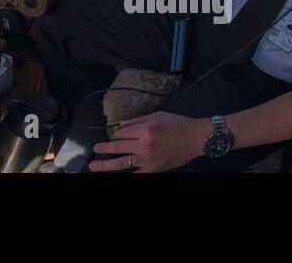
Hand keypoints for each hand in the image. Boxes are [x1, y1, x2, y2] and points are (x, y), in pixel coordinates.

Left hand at [89, 112, 209, 172]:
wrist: (196, 138)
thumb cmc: (177, 124)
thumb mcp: (156, 116)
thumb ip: (136, 121)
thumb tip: (120, 125)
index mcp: (145, 130)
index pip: (121, 133)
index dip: (115, 135)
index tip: (113, 136)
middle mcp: (145, 145)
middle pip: (118, 147)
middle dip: (104, 149)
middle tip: (95, 150)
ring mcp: (149, 159)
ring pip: (123, 163)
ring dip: (107, 165)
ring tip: (95, 166)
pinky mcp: (155, 169)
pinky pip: (137, 174)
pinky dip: (128, 174)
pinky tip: (118, 175)